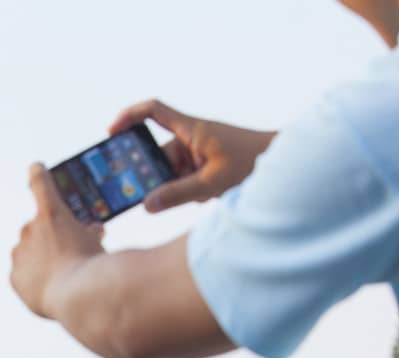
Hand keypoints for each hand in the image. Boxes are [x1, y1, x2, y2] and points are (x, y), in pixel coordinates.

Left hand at [10, 163, 104, 320]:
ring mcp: (19, 252)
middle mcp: (29, 227)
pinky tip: (48, 286)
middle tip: (66, 249)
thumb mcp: (96, 242)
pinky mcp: (15, 276)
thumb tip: (93, 231)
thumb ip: (90, 233)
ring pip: (28, 251)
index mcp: (51, 211)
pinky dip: (33, 278)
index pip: (40, 181)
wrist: (78, 295)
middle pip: (37, 227)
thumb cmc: (91, 264)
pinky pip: (23, 274)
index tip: (35, 168)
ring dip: (41, 257)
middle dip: (51, 236)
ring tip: (60, 274)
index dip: (38, 174)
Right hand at [109, 99, 275, 211]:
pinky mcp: (206, 168)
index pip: (153, 111)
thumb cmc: (254, 163)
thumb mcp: (213, 183)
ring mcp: (199, 154)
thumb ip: (177, 195)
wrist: (287, 167)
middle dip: (149, 175)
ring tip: (187, 199)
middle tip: (137, 192)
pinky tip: (202, 200)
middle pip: (156, 154)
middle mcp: (192, 139)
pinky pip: (184, 181)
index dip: (129, 117)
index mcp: (192, 129)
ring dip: (173, 189)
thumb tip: (146, 205)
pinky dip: (187, 193)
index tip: (111, 133)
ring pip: (170, 173)